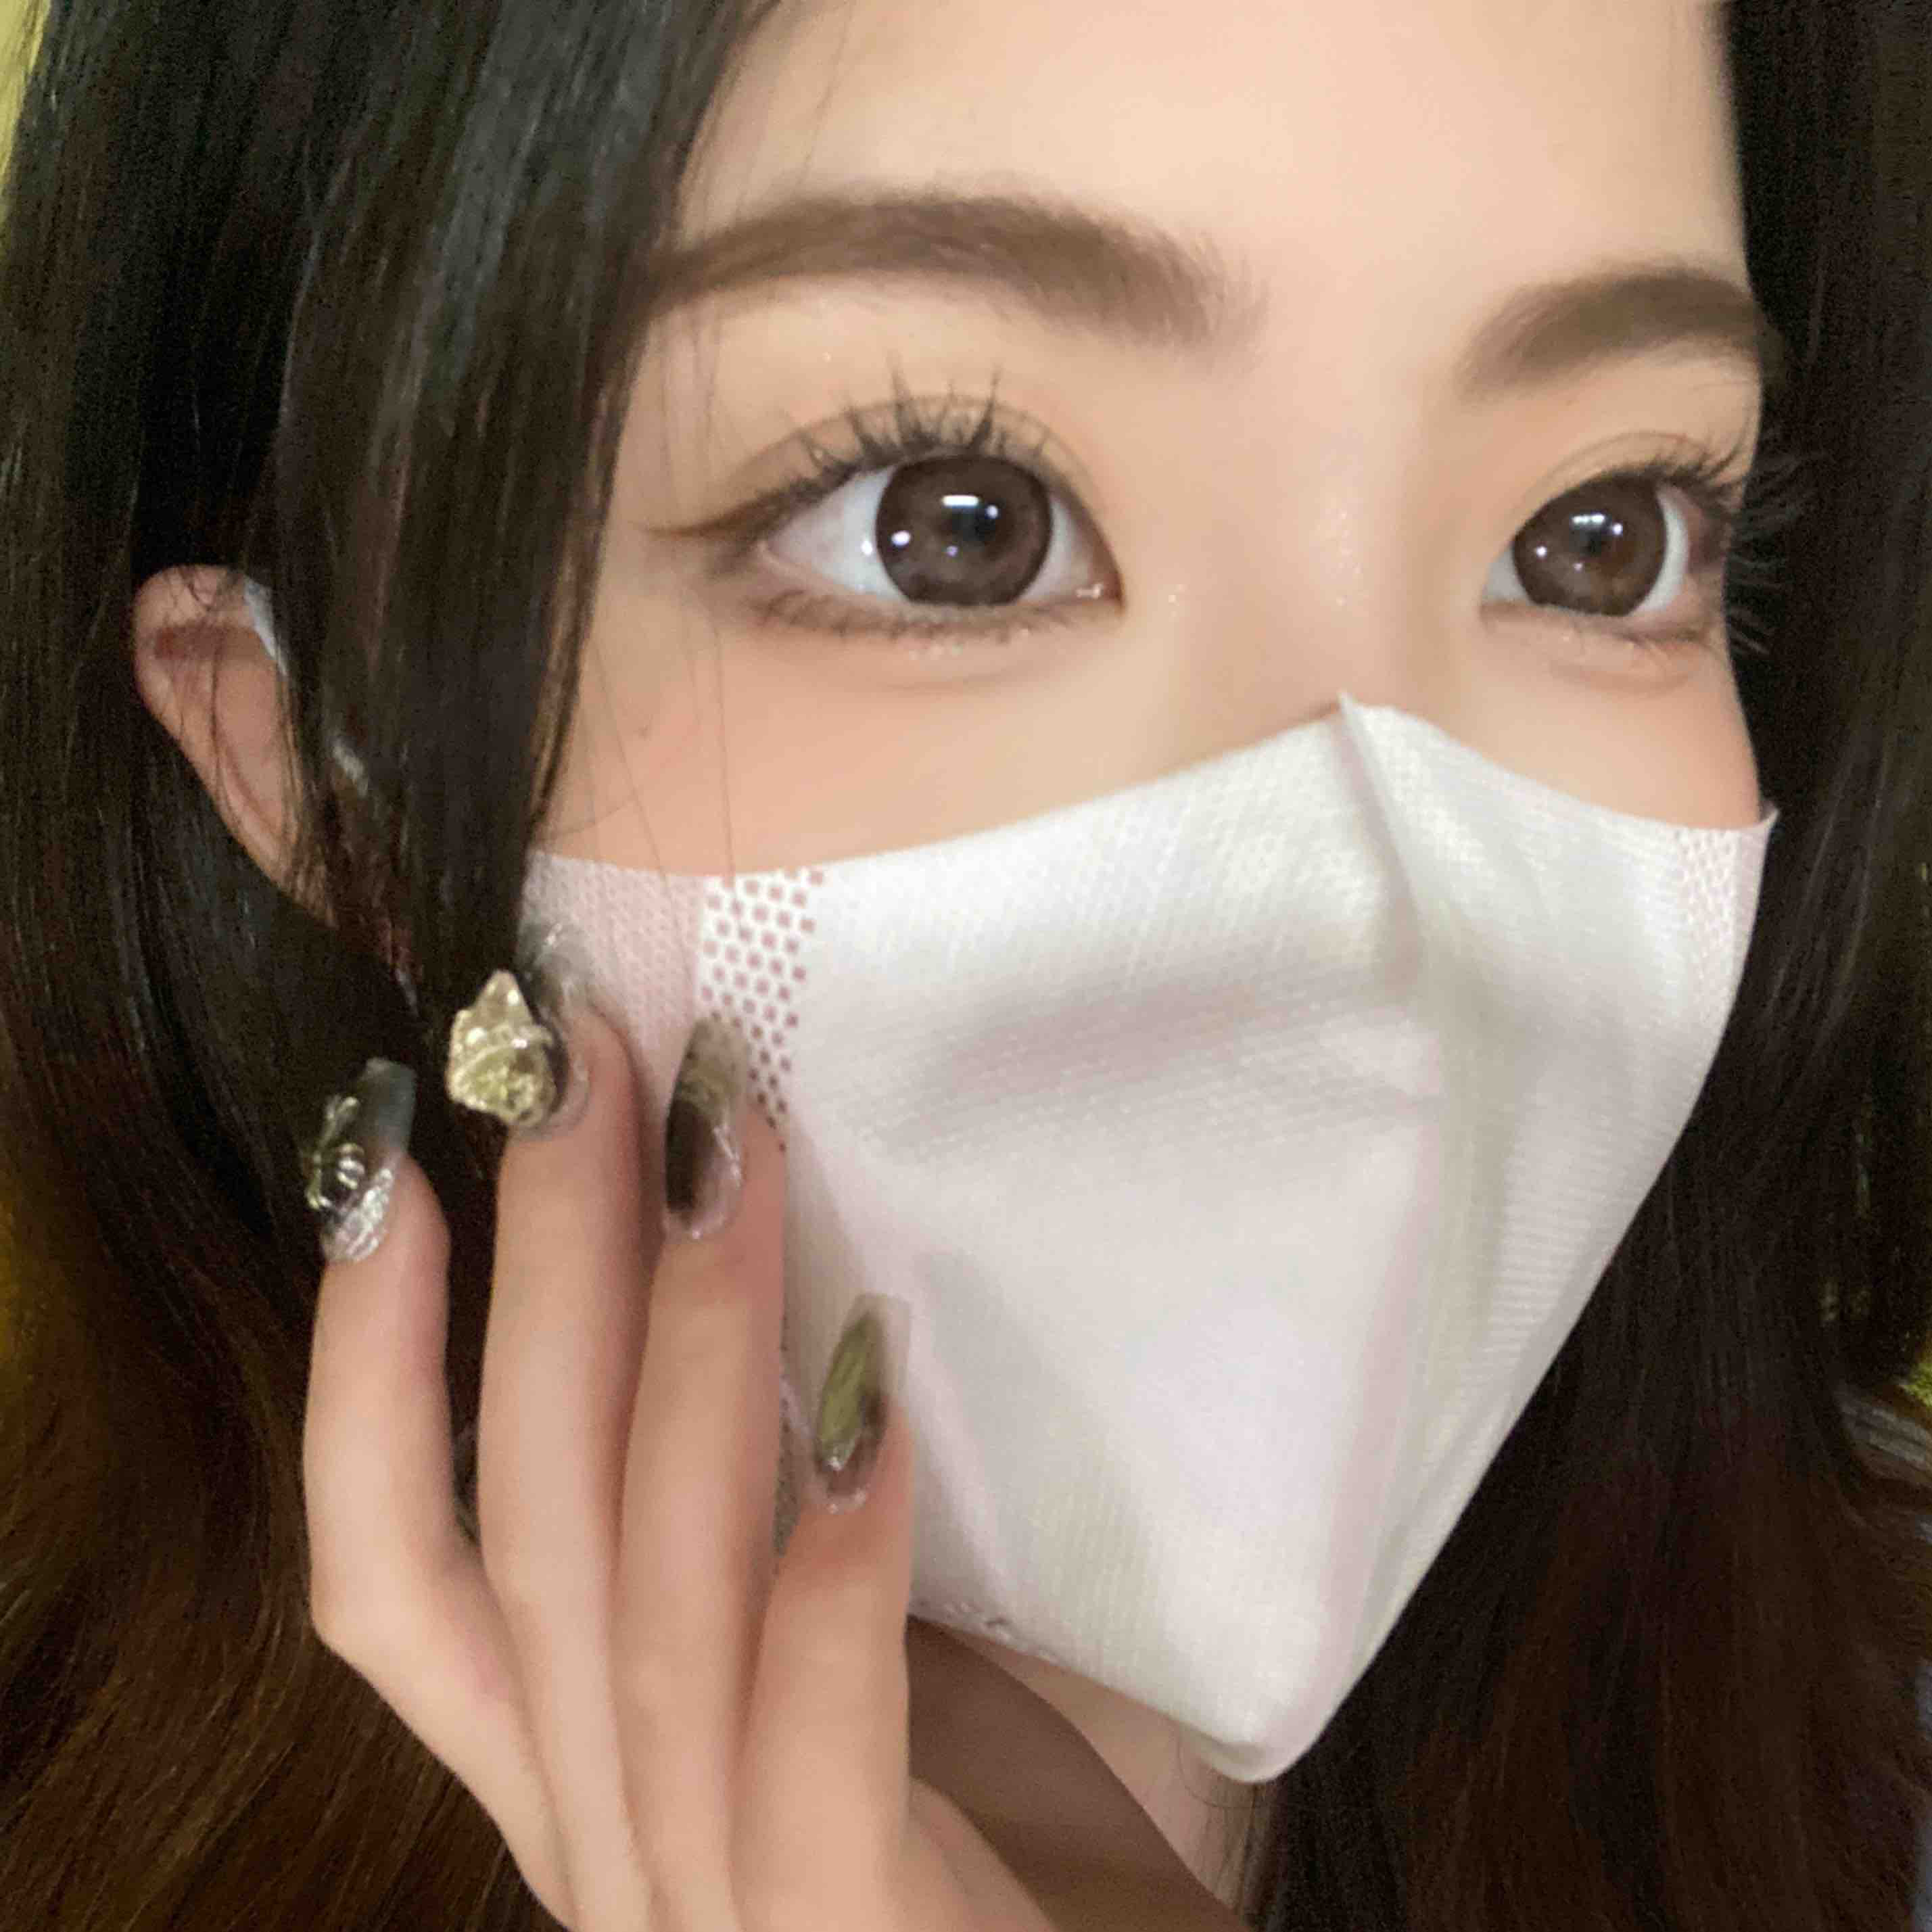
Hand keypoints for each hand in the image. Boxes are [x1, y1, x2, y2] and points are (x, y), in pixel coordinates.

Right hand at [301, 1002, 1061, 1930]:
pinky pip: (808, 1747)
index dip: (360, 1367)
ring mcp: (705, 1898)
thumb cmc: (1008, 1796)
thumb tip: (793, 1227)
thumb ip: (780, 1487)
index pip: (393, 1569)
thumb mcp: (851, 1629)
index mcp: (576, 1751)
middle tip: (582, 1061)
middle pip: (518, 1528)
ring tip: (728, 1157)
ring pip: (643, 1606)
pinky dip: (826, 1578)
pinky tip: (873, 1412)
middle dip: (541, 1271)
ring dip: (682, 1357)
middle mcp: (601, 1825)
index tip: (388, 1154)